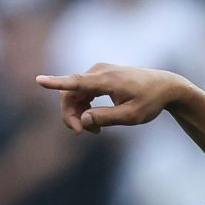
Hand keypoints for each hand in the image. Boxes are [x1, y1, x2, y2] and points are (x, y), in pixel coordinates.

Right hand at [34, 63, 187, 132]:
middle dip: (70, 115)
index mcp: (107, 80)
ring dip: (78, 113)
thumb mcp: (132, 116)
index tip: (39, 80)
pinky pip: (82, 92)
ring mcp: (98, 72)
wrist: (166, 86)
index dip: (56, 83)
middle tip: (82, 132)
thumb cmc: (151, 101)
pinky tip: (94, 122)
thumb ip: (107, 118)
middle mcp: (98, 72)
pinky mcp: (99, 76)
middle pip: (70, 94)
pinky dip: (84, 107)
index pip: (76, 82)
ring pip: (74, 94)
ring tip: (95, 131)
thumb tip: (82, 120)